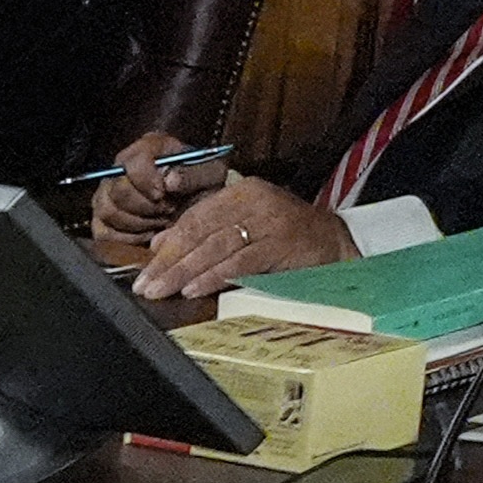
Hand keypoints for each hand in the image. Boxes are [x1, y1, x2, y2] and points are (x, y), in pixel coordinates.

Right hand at [86, 130, 224, 250]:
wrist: (196, 201)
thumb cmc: (201, 183)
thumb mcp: (209, 174)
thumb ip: (192, 174)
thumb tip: (170, 181)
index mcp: (148, 148)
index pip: (132, 162)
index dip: (146, 181)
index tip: (165, 194)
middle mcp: (120, 167)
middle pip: (118, 191)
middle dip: (147, 207)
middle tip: (169, 210)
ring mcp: (106, 193)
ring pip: (108, 212)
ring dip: (139, 224)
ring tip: (161, 220)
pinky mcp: (101, 218)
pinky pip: (103, 233)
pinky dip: (127, 239)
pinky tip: (148, 233)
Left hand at [130, 175, 354, 302]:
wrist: (336, 243)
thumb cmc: (286, 236)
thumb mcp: (246, 224)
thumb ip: (207, 231)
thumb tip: (161, 244)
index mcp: (241, 192)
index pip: (194, 218)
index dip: (167, 246)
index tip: (146, 270)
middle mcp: (254, 200)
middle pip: (200, 232)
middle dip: (169, 262)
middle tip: (146, 286)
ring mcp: (269, 221)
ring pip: (216, 247)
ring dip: (185, 272)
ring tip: (163, 290)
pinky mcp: (280, 244)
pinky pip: (239, 262)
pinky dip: (214, 276)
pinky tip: (195, 288)